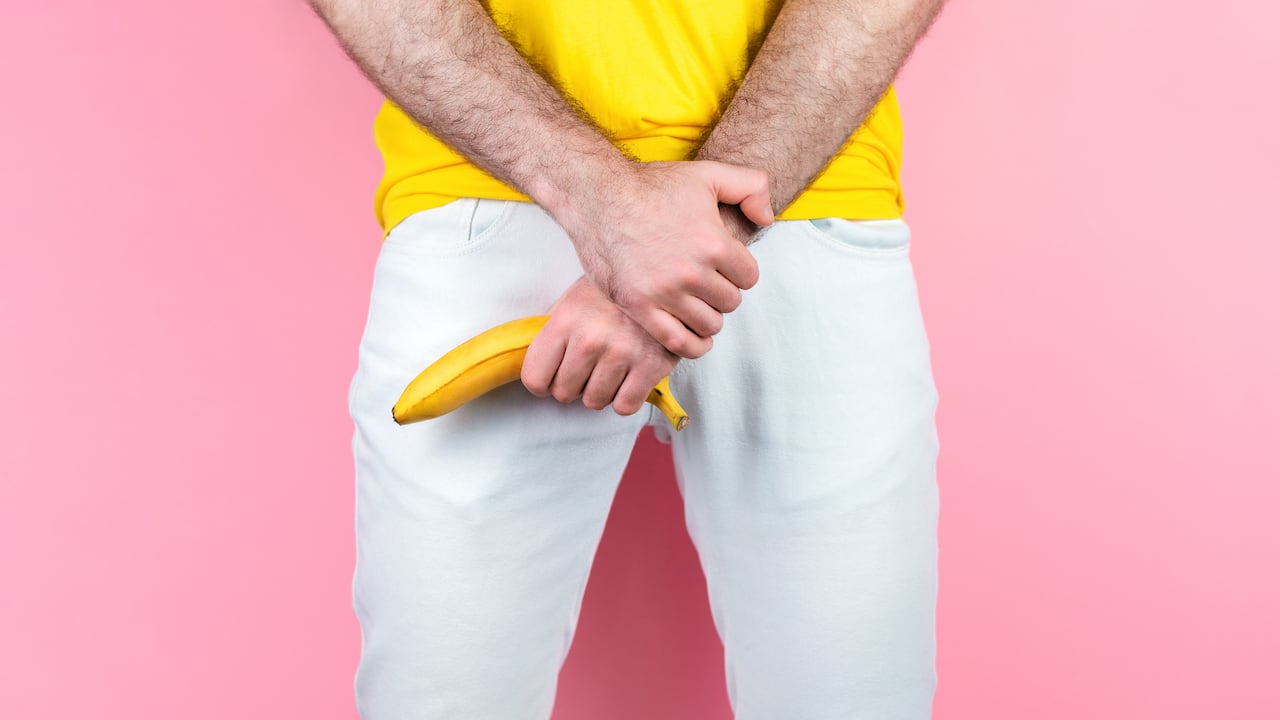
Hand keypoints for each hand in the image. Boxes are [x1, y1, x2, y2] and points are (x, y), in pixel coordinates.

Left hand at [521, 275, 679, 415]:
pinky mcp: (650, 366)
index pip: (534, 379)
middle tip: (590, 367)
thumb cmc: (611, 295)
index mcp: (564, 321)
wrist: (661, 282)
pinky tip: (629, 379)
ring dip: (601, 391)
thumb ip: (552, 333)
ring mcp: (620, 353)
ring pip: (594, 402)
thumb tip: (535, 365)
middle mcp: (589, 339)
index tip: (556, 375)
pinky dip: (626, 398)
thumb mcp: (572, 301)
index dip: (544, 383)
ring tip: (611, 369)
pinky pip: (625, 406)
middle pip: (564, 394)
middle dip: (574, 386)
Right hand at [551, 160, 773, 359]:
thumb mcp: (708, 174)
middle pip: (730, 302)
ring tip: (695, 301)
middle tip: (705, 280)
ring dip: (706, 315)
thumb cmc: (650, 186)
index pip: (749, 277)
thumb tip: (767, 218)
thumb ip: (751, 187)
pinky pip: (678, 342)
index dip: (738, 270)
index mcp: (714, 244)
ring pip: (708, 324)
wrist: (598, 196)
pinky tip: (693, 336)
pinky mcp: (639, 307)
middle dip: (721, 291)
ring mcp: (664, 293)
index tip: (722, 265)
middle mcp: (691, 272)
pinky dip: (692, 344)